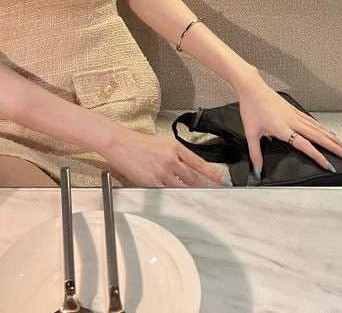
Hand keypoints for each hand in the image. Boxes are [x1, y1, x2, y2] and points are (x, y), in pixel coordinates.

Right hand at [102, 129, 226, 187]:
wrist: (120, 143)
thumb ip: (175, 155)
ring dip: (185, 192)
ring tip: (191, 199)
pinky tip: (170, 195)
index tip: (221, 179)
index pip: (198, 162)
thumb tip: (186, 168)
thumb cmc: (139, 142)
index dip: (211, 172)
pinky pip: (165, 192)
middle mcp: (171, 159)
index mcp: (175, 147)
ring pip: (180, 187)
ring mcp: (162, 172)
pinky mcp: (151, 182)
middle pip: (192, 178)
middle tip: (207, 192)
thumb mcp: (162, 143)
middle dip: (200, 186)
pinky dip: (169, 194)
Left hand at [235, 70, 341, 176]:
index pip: (305, 145)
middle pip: (318, 135)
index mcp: (283, 128)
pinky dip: (322, 127)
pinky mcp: (294, 109)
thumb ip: (255, 154)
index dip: (318, 156)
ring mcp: (294, 114)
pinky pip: (311, 120)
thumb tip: (257, 170)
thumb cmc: (251, 108)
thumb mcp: (250, 133)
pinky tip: (327, 131)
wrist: (252, 87)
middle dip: (333, 146)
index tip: (328, 165)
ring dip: (331, 137)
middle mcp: (292, 121)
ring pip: (317, 127)